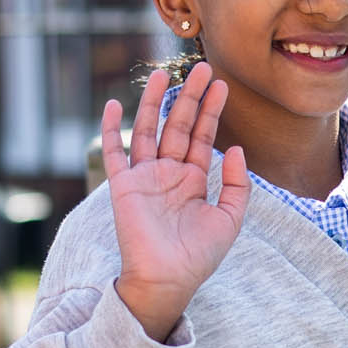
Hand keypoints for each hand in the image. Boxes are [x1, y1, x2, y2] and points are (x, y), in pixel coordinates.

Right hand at [103, 62, 249, 341]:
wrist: (168, 280)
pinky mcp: (123, 185)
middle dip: (190, 97)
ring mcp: (144, 177)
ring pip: (148, 130)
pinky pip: (114, 153)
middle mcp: (168, 173)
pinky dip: (111, 130)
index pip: (202, 136)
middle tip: (203, 68)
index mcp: (192, 180)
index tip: (221, 85)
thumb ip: (236, 184)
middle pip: (178, 125)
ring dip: (154, 103)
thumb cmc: (198, 256)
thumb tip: (234, 148)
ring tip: (163, 74)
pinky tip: (112, 105)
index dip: (212, 110)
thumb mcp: (229, 219)